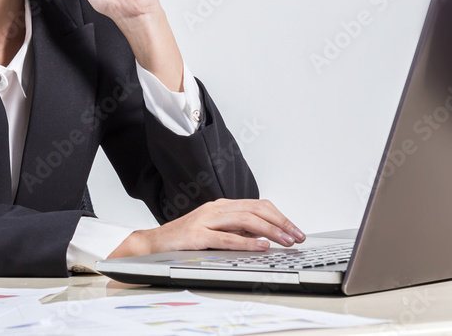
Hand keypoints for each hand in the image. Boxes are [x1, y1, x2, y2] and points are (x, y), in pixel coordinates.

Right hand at [107, 199, 305, 258]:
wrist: (154, 244)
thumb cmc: (184, 239)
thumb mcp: (216, 231)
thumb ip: (237, 231)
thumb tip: (265, 236)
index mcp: (222, 206)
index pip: (258, 205)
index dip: (280, 217)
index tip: (295, 230)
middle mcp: (216, 209)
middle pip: (256, 210)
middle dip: (281, 223)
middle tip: (297, 237)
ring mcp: (206, 220)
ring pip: (245, 220)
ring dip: (270, 231)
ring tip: (285, 241)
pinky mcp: (197, 236)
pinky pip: (226, 238)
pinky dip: (246, 242)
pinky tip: (260, 246)